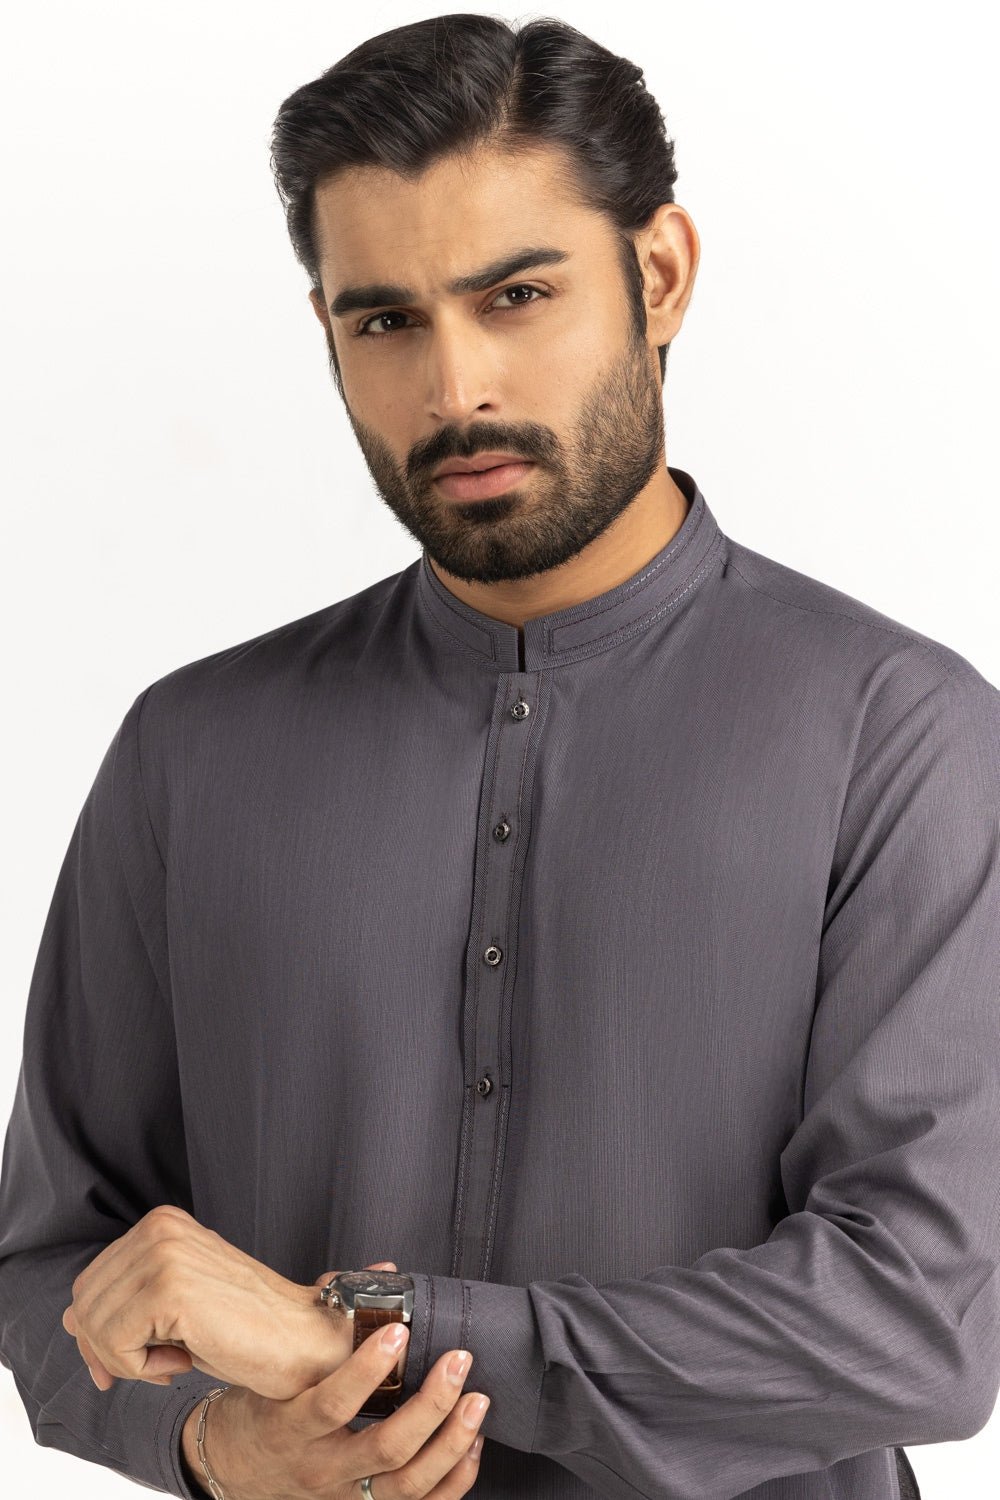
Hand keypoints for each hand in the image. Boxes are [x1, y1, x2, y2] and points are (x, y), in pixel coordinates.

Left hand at [60, 1204, 385, 1397]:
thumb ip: (124, 1301)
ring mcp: (163, 1253)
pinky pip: (114, 1344)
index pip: (89, 1282)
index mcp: (161, 1222)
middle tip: (157, 1365)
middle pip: (84, 1303)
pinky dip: (140, 1368)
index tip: (134, 1361)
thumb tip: (70, 1318)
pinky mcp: (168, 1288)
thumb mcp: (172, 1306)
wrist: (299, 1339)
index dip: (100, 1333)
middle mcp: (159, 1227)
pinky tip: (182, 1359)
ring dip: (129, 1360)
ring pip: (94, 1325)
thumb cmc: (243, 1328)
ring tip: (177, 1357)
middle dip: (107, 1349)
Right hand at [182, 1322, 488, 1499]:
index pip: (333, 1404)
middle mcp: (321, 1469)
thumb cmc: (262, 1407)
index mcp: (293, 1428)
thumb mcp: (278, 1368)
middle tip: (459, 1362)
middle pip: (386, 1449)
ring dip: (451, 1443)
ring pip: (408, 1485)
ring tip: (476, 1402)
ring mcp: (345, 1496)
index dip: (368, 1369)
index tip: (399, 1331)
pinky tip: (472, 1445)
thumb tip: (383, 1271)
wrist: (237, 1468)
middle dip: (431, 1405)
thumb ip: (327, 1318)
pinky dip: (453, 1480)